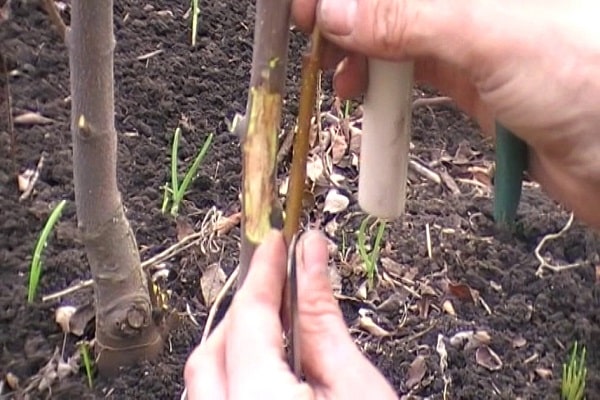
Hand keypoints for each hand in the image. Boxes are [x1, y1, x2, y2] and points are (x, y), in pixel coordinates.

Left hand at [184, 230, 396, 398]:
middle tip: (278, 283)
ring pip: (203, 381)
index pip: (248, 317)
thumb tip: (310, 257)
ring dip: (234, 346)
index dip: (263, 272)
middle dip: (243, 311)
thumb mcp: (357, 386)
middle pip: (209, 352)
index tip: (276, 243)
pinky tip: (267, 369)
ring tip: (277, 328)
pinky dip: (233, 376)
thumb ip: (323, 319)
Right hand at [292, 0, 599, 227]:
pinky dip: (378, 80)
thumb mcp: (493, 38)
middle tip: (313, 37)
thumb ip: (410, 19)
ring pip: (392, 31)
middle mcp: (471, 2)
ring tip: (337, 75)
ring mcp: (467, 36)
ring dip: (355, 50)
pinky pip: (407, 70)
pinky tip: (360, 91)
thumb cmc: (590, 83)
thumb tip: (340, 12)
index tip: (310, 5)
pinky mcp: (466, 77)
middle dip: (345, 14)